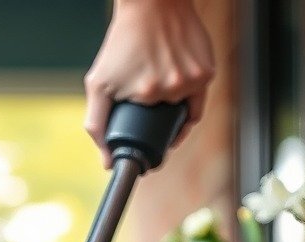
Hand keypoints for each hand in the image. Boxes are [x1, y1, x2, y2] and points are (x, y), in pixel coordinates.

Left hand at [84, 0, 214, 167]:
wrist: (151, 6)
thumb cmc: (122, 43)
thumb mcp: (98, 85)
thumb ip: (96, 125)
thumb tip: (107, 164)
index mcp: (149, 92)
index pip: (150, 136)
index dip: (148, 140)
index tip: (147, 141)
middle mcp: (175, 86)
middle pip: (166, 123)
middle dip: (156, 118)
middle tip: (147, 99)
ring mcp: (194, 78)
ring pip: (184, 112)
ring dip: (173, 107)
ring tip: (160, 85)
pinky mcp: (207, 70)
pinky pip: (199, 100)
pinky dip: (189, 99)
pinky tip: (177, 89)